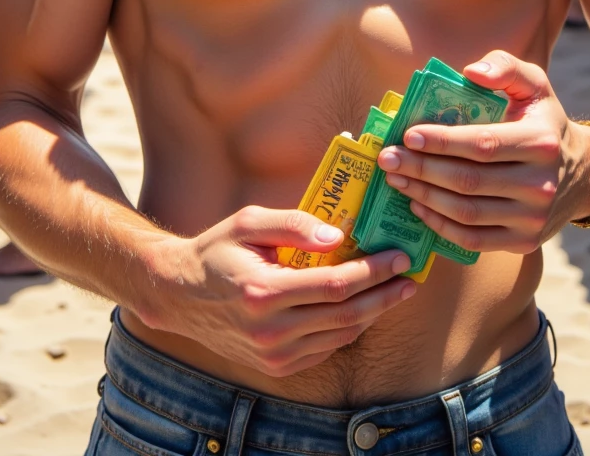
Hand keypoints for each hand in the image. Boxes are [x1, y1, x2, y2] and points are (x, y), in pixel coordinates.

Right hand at [138, 206, 415, 378]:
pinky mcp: (276, 366)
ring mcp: (273, 355)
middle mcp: (270, 330)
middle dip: (385, 294)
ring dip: (373, 312)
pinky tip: (363, 307)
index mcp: (264, 292)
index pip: (334, 286)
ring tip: (396, 290)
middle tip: (411, 276)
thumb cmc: (216, 251)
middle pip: (346, 315)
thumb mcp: (248, 222)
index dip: (373, 272)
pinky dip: (349, 328)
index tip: (399, 257)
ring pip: (341, 336)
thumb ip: (294, 224)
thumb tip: (338, 235)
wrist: (179, 296)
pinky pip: (326, 347)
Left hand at [376, 51, 589, 254]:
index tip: (407, 135)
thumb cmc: (544, 121)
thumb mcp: (534, 84)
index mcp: (540, 142)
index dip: (442, 142)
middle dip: (421, 169)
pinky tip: (418, 206)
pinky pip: (473, 240)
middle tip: (388, 159)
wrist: (584, 173)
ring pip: (467, 213)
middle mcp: (540, 185)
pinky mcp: (524, 243)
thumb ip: (504, 67)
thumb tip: (470, 72)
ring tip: (396, 179)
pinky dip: (440, 226)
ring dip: (424, 197)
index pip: (482, 144)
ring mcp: (533, 219)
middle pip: (468, 181)